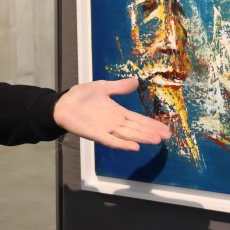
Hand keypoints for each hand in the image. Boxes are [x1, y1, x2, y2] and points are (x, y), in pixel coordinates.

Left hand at [53, 77, 170, 150]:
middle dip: (151, 132)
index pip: (138, 119)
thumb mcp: (103, 87)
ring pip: (127, 135)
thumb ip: (119, 87)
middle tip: (167, 136)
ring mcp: (106, 129)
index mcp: (117, 112)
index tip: (165, 129)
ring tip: (156, 140)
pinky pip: (111, 140)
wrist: (62, 104)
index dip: (152, 124)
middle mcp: (114, 123)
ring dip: (141, 138)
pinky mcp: (95, 134)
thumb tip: (136, 81)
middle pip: (136, 129)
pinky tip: (134, 147)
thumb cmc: (81, 96)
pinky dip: (122, 144)